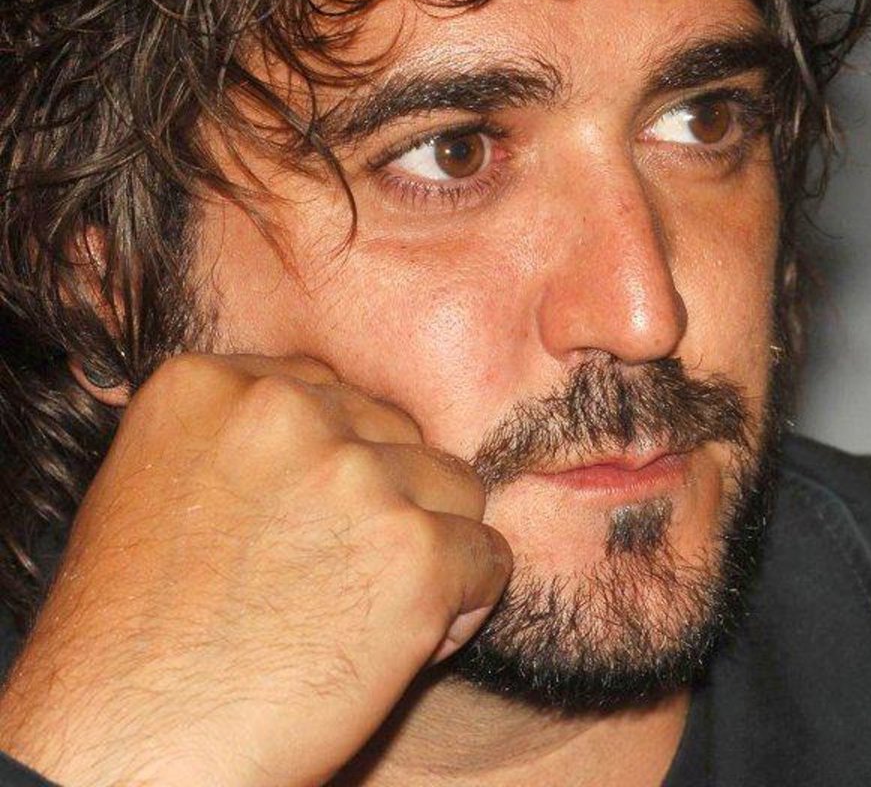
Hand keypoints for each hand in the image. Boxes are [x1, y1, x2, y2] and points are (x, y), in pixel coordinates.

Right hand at [0, 353, 512, 786]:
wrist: (119, 762)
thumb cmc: (134, 647)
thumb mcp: (161, 492)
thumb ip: (248, 438)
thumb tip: (349, 423)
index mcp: (209, 384)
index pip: (333, 395)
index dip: (334, 467)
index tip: (303, 530)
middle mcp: (284, 410)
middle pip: (397, 433)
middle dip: (385, 502)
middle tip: (330, 582)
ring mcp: (354, 477)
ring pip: (453, 489)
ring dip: (426, 549)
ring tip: (358, 615)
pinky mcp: (414, 552)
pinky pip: (488, 559)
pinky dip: (461, 606)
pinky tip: (396, 647)